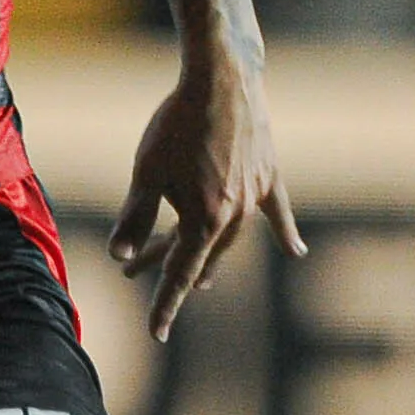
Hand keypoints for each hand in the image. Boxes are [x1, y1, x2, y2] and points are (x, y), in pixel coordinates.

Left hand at [108, 48, 303, 341]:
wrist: (223, 81)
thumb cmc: (177, 125)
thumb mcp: (146, 173)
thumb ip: (135, 217)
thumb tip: (119, 254)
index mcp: (204, 221)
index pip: (180, 273)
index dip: (165, 304)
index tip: (156, 334)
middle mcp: (235, 216)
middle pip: (199, 254)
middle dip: (167, 268)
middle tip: (134, 272)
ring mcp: (256, 197)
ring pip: (230, 238)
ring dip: (207, 254)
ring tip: (196, 276)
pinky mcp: (269, 176)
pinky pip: (277, 212)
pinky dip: (283, 232)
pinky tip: (296, 252)